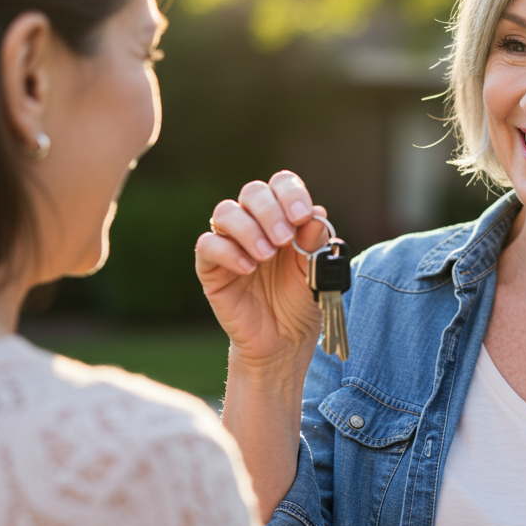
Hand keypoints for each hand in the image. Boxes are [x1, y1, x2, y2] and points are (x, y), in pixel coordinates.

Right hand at [195, 171, 327, 369]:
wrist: (285, 340)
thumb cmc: (301, 301)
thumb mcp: (316, 270)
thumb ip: (315, 242)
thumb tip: (316, 214)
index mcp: (283, 217)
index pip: (280, 185)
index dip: (290, 192)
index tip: (302, 216)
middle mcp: (255, 224)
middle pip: (252, 192)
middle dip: (270, 211)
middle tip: (285, 239)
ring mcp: (230, 243)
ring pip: (226, 212)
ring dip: (249, 229)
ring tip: (267, 256)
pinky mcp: (211, 268)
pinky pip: (208, 246)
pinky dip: (228, 252)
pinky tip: (248, 269)